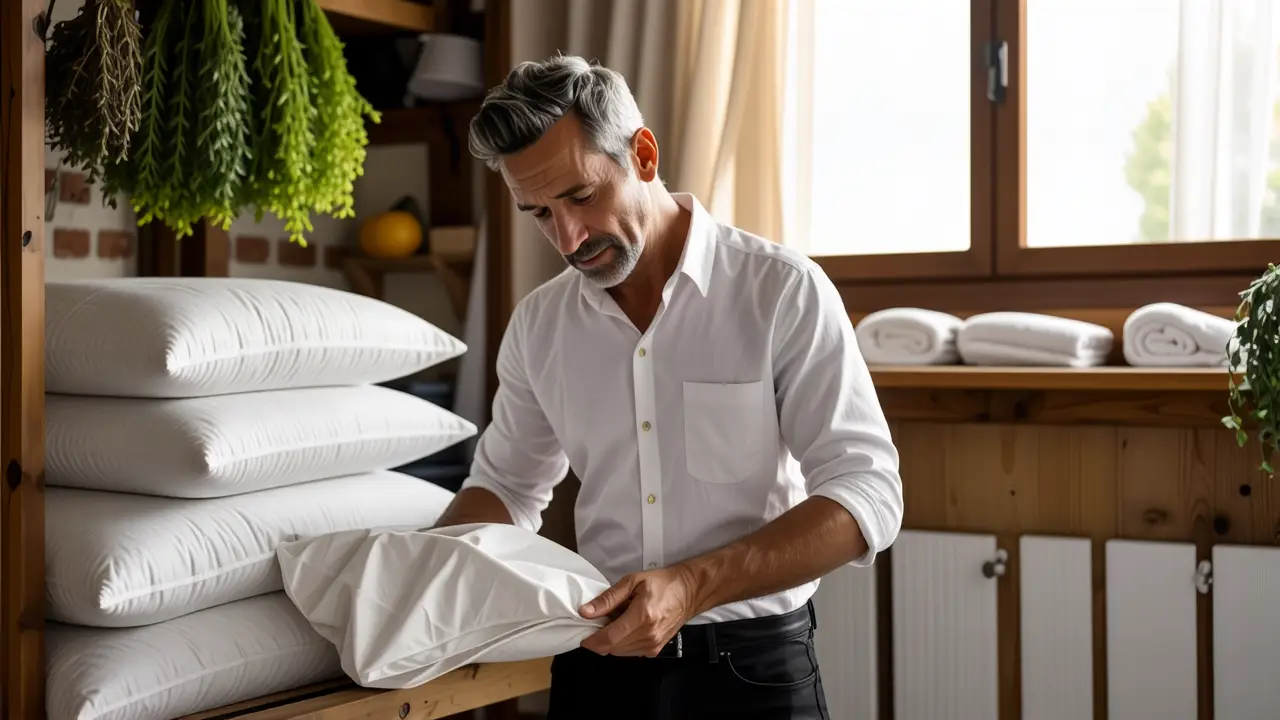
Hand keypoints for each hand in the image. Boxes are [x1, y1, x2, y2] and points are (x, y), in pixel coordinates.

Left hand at [578, 566, 699, 656]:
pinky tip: (626, 628)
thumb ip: (608, 599)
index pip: (609, 638)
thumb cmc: (661, 583)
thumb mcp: (632, 582)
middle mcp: (648, 634)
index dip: (591, 640)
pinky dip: (622, 643)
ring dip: (611, 641)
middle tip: (600, 622)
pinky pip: (629, 652)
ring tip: (616, 622)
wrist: (688, 592)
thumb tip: (586, 612)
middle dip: (600, 638)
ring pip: (619, 652)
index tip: (582, 635)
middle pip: (612, 648)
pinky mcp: (654, 650)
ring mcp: (653, 645)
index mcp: (642, 615)